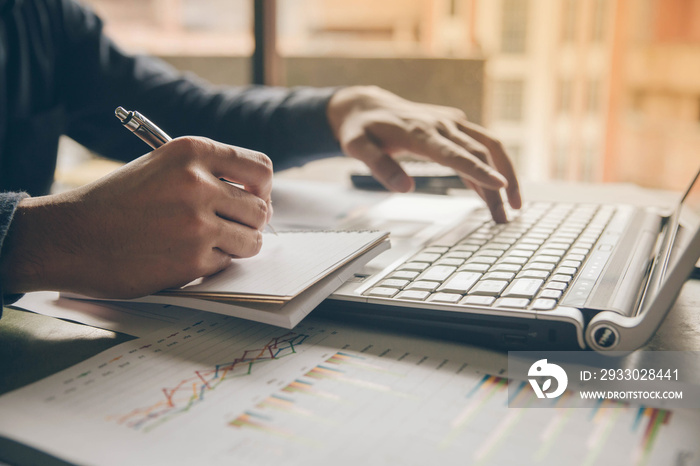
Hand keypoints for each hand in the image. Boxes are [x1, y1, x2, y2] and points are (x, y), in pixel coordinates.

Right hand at [0, 137, 272, 298]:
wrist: (69, 236)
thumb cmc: (114, 202)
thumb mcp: (161, 167)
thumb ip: (207, 174)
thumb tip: (255, 196)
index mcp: (192, 152)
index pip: (260, 168)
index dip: (261, 188)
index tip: (253, 199)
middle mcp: (199, 183)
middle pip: (261, 208)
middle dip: (249, 222)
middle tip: (231, 228)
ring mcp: (198, 223)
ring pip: (252, 239)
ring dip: (237, 246)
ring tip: (209, 244)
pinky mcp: (193, 259)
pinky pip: (227, 263)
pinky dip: (212, 264)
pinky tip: (184, 256)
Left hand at [327, 86, 520, 222]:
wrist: (366, 104)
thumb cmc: (361, 128)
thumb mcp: (358, 147)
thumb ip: (379, 166)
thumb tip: (405, 189)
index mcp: (419, 132)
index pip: (454, 154)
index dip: (479, 171)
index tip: (499, 187)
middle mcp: (441, 125)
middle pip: (480, 153)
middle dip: (498, 184)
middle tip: (507, 216)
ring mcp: (450, 124)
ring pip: (489, 146)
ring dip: (505, 174)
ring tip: (512, 207)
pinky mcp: (453, 127)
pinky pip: (479, 146)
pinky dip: (491, 168)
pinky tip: (494, 193)